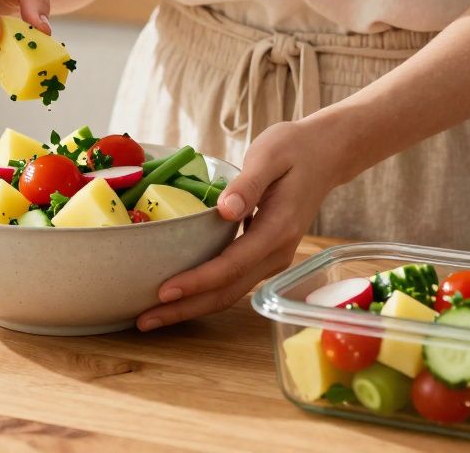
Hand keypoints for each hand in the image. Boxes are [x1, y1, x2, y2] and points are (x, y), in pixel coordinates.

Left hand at [136, 119, 347, 330]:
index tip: (164, 291)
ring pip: (229, 291)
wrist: (325, 153)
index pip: (231, 265)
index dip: (197, 281)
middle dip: (185, 308)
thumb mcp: (270, 155)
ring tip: (152, 315)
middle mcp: (276, 252)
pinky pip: (231, 280)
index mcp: (277, 229)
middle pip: (227, 291)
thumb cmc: (294, 149)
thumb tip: (225, 209)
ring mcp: (272, 258)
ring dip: (192, 306)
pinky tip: (178, 293)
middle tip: (144, 321)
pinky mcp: (263, 255)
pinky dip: (203, 291)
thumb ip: (248, 184)